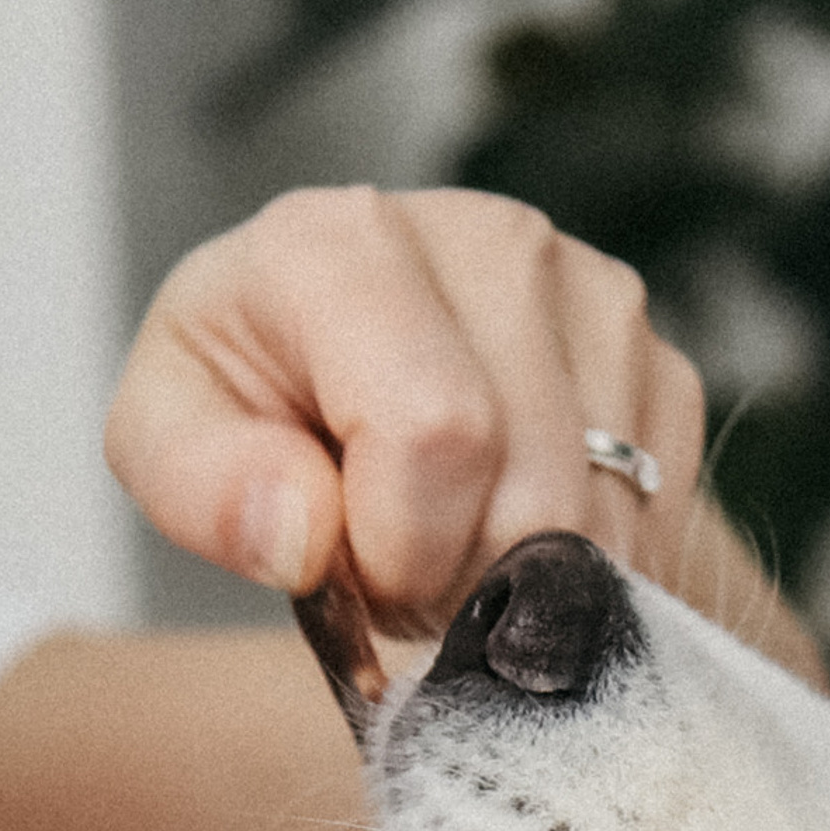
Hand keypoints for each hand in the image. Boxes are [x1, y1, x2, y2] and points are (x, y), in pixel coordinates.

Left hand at [103, 185, 823, 682]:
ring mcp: (594, 297)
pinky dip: (586, 570)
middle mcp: (492, 243)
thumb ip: (203, 490)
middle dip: (464, 583)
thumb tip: (303, 531)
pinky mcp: (661, 361)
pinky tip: (517, 531)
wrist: (356, 373)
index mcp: (345, 243)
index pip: (436, 429)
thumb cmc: (260, 403)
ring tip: (453, 544)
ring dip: (526, 587)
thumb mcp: (168, 443)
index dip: (402, 547)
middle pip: (535, 499)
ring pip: (606, 528)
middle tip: (403, 567)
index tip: (359, 566)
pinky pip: (653, 525)